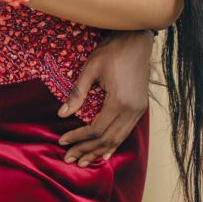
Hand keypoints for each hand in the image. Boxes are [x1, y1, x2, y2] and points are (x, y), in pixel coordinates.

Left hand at [57, 31, 153, 166]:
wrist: (137, 40)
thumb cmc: (112, 51)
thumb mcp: (90, 69)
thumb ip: (77, 93)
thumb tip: (61, 115)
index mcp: (119, 101)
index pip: (96, 129)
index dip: (78, 138)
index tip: (62, 141)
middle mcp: (132, 110)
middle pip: (107, 139)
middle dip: (86, 150)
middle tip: (69, 159)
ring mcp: (139, 110)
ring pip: (118, 139)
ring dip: (99, 151)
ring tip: (83, 161)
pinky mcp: (141, 108)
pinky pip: (126, 132)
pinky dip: (113, 143)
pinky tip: (104, 152)